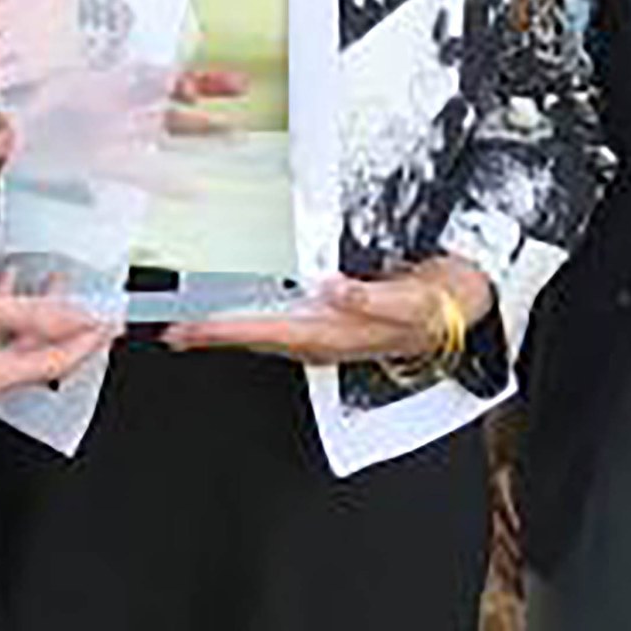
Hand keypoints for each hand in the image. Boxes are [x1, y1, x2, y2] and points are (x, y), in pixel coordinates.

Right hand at [0, 273, 112, 408]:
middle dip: (66, 327)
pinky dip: (8, 316)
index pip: (56, 363)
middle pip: (41, 360)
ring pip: (18, 347)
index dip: (88, 339)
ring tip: (51, 284)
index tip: (110, 320)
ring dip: (37, 316)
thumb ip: (35, 313)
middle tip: (91, 303)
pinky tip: (8, 285)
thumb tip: (76, 316)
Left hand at [165, 256, 494, 364]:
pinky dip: (252, 320)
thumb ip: (372, 299)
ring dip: (228, 331)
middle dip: (214, 336)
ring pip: (265, 334)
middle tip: (172, 331)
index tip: (193, 329)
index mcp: (337, 335)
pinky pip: (280, 324)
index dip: (227, 330)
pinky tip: (238, 313)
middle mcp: (324, 340)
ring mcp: (325, 334)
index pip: (269, 332)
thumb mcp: (410, 302)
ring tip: (191, 326)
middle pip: (257, 339)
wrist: (458, 310)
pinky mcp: (329, 322)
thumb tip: (333, 291)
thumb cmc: (432, 307)